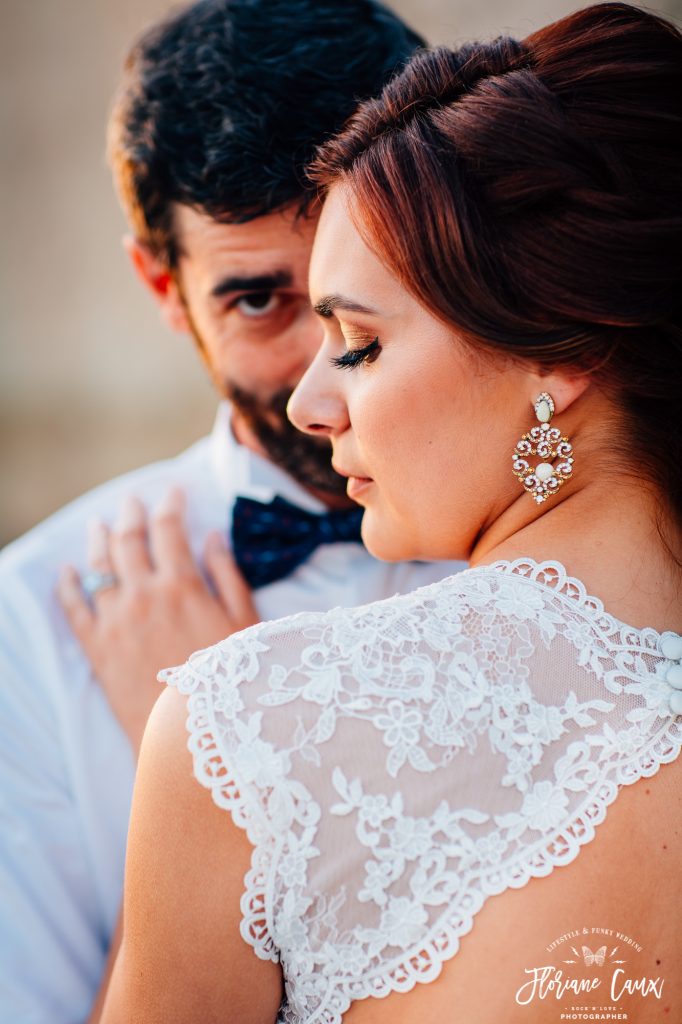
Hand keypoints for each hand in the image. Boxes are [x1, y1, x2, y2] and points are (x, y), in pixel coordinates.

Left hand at [58, 489, 257, 756]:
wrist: (194, 735)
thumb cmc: (231, 681)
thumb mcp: (244, 624)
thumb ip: (227, 577)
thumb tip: (212, 538)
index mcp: (182, 585)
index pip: (170, 530)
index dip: (170, 505)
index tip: (173, 492)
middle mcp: (144, 595)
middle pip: (129, 540)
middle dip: (131, 514)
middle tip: (132, 499)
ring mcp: (116, 621)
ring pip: (99, 567)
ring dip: (97, 539)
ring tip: (97, 523)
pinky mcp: (97, 648)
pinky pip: (74, 609)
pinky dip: (68, 585)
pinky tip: (67, 571)